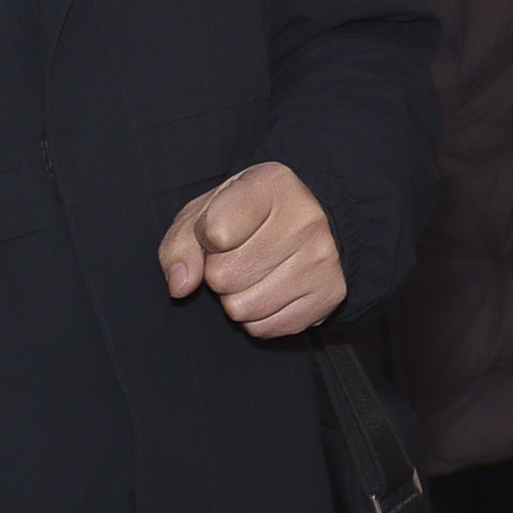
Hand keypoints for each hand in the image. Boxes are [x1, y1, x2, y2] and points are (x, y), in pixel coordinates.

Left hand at [158, 161, 346, 338]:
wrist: (308, 223)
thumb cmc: (246, 217)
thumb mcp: (205, 213)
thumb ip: (180, 246)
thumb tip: (181, 286)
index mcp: (273, 184)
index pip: (215, 233)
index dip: (206, 241)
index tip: (221, 233)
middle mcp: (306, 219)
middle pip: (225, 277)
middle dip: (219, 274)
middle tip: (238, 257)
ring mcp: (323, 259)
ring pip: (243, 308)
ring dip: (237, 299)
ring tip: (254, 275)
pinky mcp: (331, 294)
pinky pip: (267, 328)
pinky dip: (260, 317)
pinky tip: (271, 292)